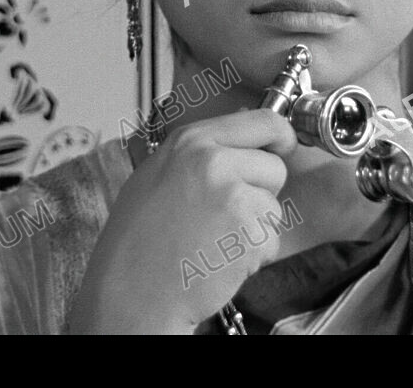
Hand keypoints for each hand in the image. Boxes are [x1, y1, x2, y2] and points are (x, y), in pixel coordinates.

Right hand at [66, 108, 295, 333]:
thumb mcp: (158, 174)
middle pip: (274, 167)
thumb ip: (201, 152)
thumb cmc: (136, 240)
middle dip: (260, 193)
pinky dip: (252, 257)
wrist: (129, 293)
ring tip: (213, 240)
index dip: (280, 136)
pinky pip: (270, 240)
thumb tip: (242, 138)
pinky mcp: (248, 232)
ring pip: (273, 207)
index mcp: (191, 141)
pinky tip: (217, 259)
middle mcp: (213, 160)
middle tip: (223, 215)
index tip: (283, 146)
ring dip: (255, 229)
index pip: (262, 120)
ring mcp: (233, 195)